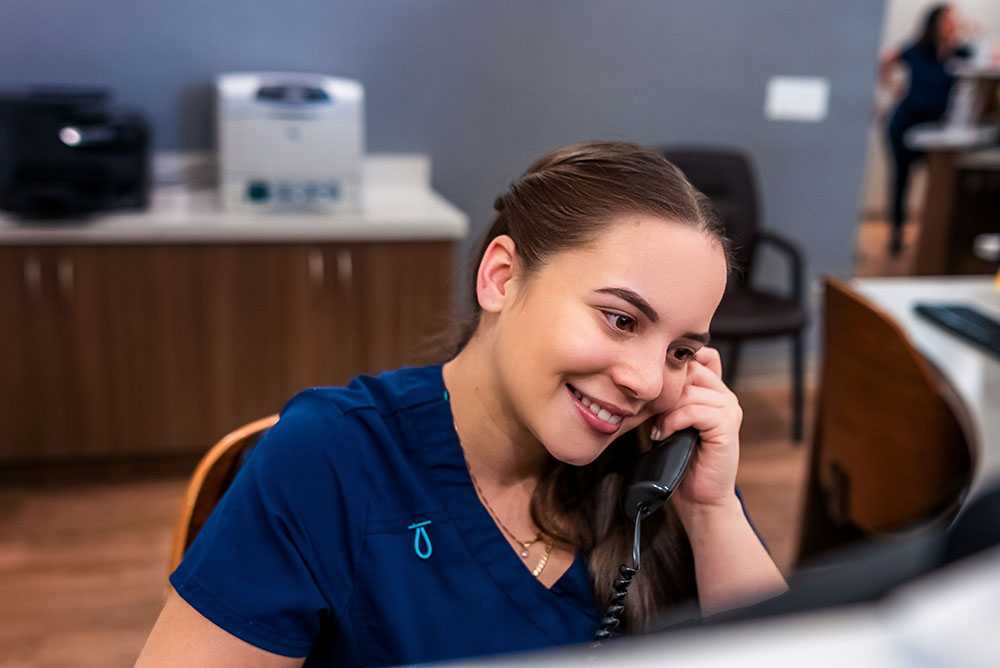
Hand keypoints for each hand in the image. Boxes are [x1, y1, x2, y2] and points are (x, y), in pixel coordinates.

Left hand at [651, 347, 741, 516]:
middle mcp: (725, 395)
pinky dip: (673, 421)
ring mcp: (730, 409)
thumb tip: (641, 375)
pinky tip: (662, 435)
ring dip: (665, 409)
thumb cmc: (678, 457)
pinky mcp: (727, 426)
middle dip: (665, 388)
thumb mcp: (668, 419)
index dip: (671, 368)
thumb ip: (666, 395)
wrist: (698, 496)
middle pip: (690, 369)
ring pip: (690, 390)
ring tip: (656, 428)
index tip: (650, 390)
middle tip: (650, 412)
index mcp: (714, 390)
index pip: (696, 356)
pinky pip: (694, 410)